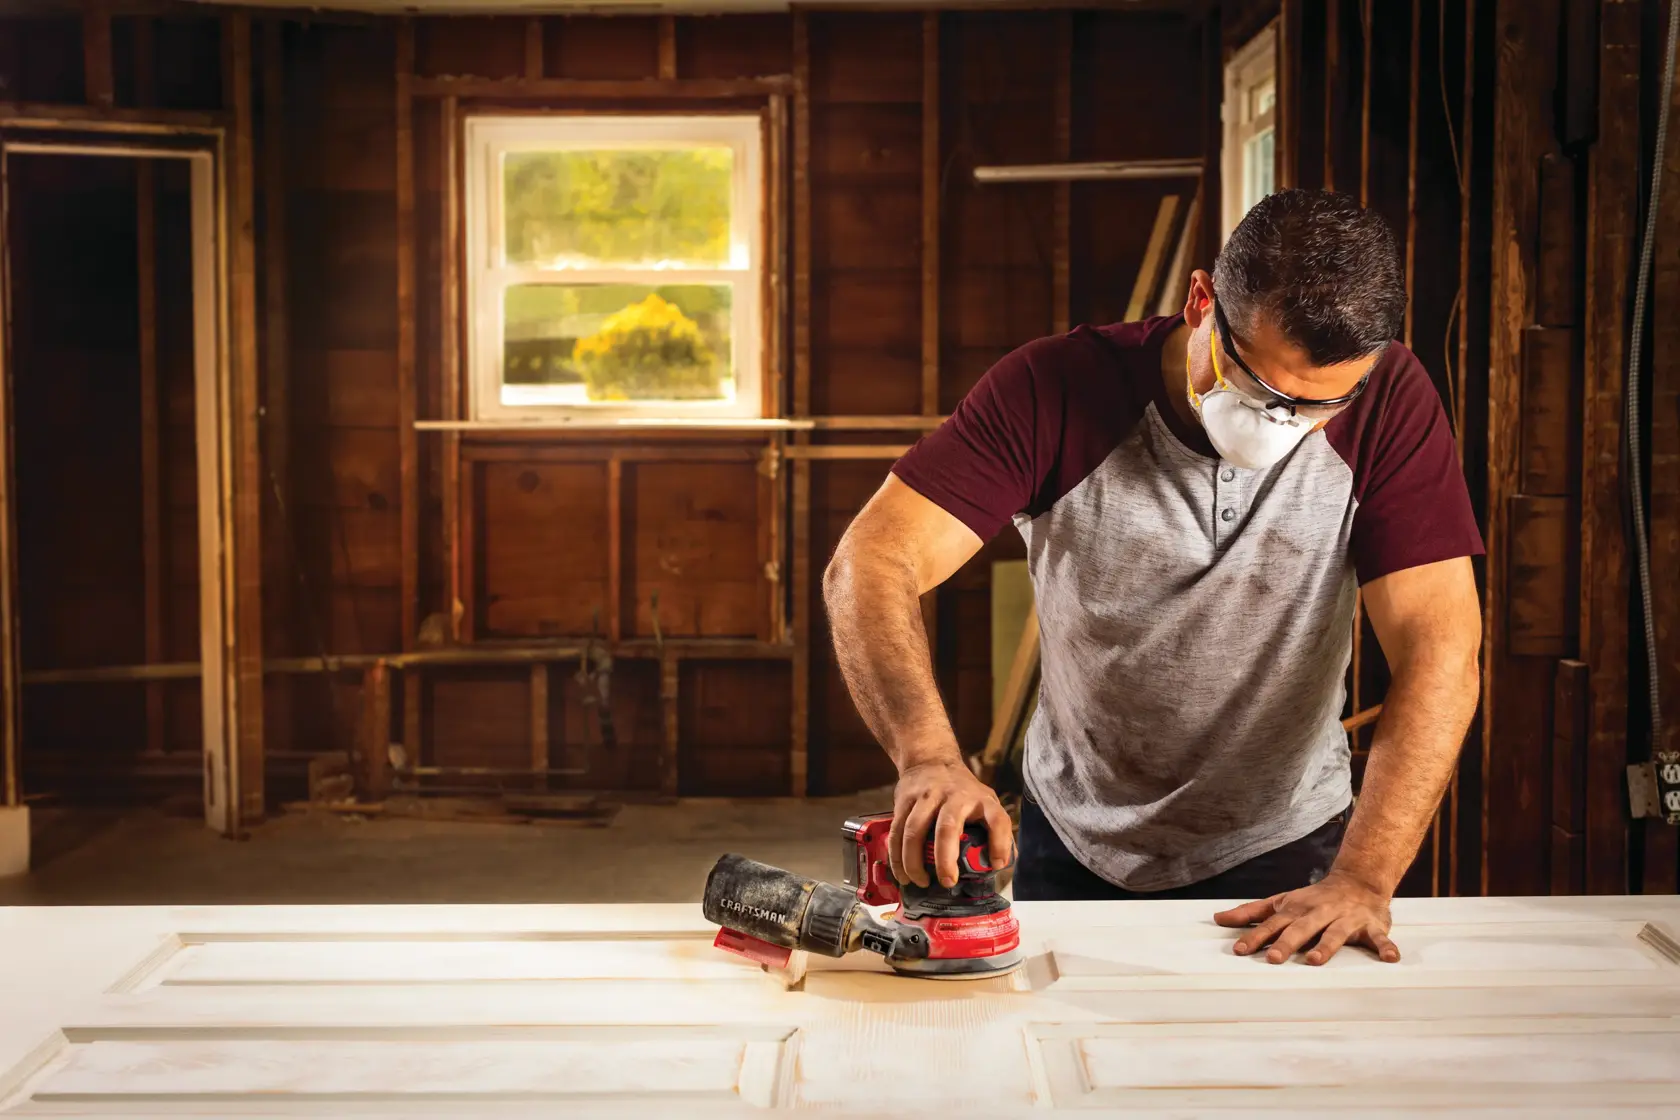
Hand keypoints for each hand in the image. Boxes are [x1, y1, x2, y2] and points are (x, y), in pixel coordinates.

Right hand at [889, 759, 1013, 887]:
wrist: (930, 759)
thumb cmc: (962, 790)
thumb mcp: (985, 802)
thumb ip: (995, 831)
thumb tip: (1003, 866)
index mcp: (980, 800)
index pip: (997, 819)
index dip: (1000, 843)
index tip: (996, 865)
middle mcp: (954, 796)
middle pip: (948, 827)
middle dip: (945, 859)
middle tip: (947, 882)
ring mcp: (927, 796)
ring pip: (915, 830)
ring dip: (914, 862)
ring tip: (921, 882)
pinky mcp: (904, 800)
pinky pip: (897, 831)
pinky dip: (897, 857)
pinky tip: (902, 874)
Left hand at [1213, 870, 1400, 964]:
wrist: (1359, 880)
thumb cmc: (1314, 899)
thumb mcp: (1282, 901)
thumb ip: (1252, 912)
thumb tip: (1218, 919)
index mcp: (1296, 908)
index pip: (1273, 924)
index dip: (1256, 937)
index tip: (1239, 950)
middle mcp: (1320, 912)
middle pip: (1301, 928)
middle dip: (1286, 943)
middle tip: (1273, 959)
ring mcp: (1346, 919)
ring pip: (1335, 933)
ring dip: (1326, 947)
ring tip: (1315, 961)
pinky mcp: (1372, 926)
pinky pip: (1380, 938)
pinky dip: (1386, 947)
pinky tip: (1391, 958)